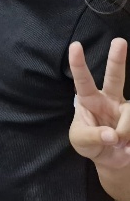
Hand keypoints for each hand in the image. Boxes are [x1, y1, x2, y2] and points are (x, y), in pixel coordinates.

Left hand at [68, 38, 129, 169]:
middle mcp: (109, 99)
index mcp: (89, 99)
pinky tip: (128, 148)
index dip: (78, 63)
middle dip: (117, 59)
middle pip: (114, 76)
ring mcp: (126, 108)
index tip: (75, 45)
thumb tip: (113, 135)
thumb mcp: (81, 141)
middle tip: (119, 41)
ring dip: (124, 133)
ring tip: (120, 144)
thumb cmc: (89, 143)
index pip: (82, 79)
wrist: (110, 159)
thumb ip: (93, 136)